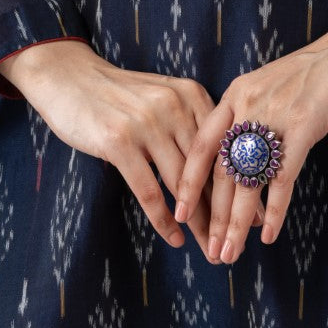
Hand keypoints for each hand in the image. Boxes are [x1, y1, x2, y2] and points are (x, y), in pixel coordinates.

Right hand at [0, 38, 263, 262]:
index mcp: (190, 94)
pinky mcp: (119, 142)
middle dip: (224, 210)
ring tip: (210, 249)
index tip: (257, 213)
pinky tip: (174, 238)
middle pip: (207, 169)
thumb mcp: (162, 97)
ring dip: (198, 222)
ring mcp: (147, 123)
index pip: (225, 146)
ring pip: (182, 185)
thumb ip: (190, 123)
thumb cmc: (119, 95)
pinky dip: (164, 219)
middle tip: (238, 242)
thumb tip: (223, 165)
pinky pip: (149, 191)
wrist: (70, 77)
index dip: (242, 183)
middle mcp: (174, 106)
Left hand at [173, 16, 327, 263]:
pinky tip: (268, 235)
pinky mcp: (304, 125)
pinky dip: (274, 211)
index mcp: (237, 92)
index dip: (188, 181)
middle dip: (213, 216)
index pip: (203, 144)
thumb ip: (253, 112)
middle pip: (223, 170)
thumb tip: (240, 151)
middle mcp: (249, 103)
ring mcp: (275, 114)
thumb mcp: (273, 85)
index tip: (179, 212)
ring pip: (247, 181)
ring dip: (236, 223)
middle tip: (210, 250)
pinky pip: (282, 178)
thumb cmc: (318, 70)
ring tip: (228, 253)